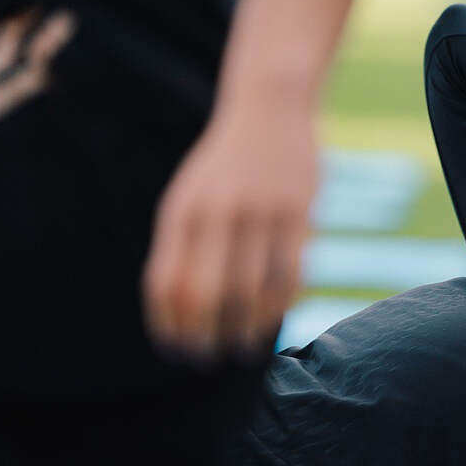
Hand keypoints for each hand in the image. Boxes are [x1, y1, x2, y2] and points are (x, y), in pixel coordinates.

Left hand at [143, 94, 316, 360]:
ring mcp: (259, 214)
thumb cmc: (225, 166)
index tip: (177, 350)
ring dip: (247, 329)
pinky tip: (275, 318)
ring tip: (245, 347)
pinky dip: (281, 305)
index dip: (169, 325)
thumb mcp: (190, 197)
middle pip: (207, 295)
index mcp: (181, 212)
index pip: (166, 284)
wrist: (269, 107)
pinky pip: (289, 275)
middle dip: (206, 336)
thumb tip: (182, 311)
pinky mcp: (298, 214)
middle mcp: (217, 214)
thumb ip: (182, 246)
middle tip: (211, 358)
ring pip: (252, 291)